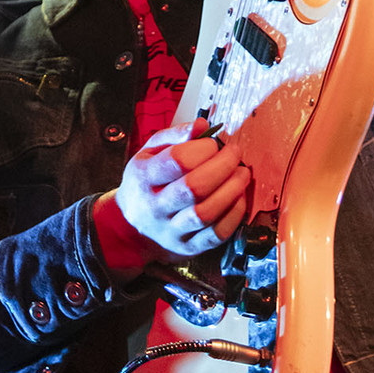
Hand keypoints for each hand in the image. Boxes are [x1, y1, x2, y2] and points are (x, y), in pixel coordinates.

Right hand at [94, 118, 249, 278]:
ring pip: (206, 213)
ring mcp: (171, 230)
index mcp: (143, 177)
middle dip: (223, 166)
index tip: (214, 143)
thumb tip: (202, 125)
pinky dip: (234, 215)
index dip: (203, 149)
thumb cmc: (146, 181)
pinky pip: (216, 234)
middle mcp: (155, 207)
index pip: (177, 161)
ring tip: (242, 174)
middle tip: (235, 154)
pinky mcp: (187, 247)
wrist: (131, 224)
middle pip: (194, 187)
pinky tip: (238, 198)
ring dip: (232, 190)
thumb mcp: (150, 151)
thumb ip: (175, 135)